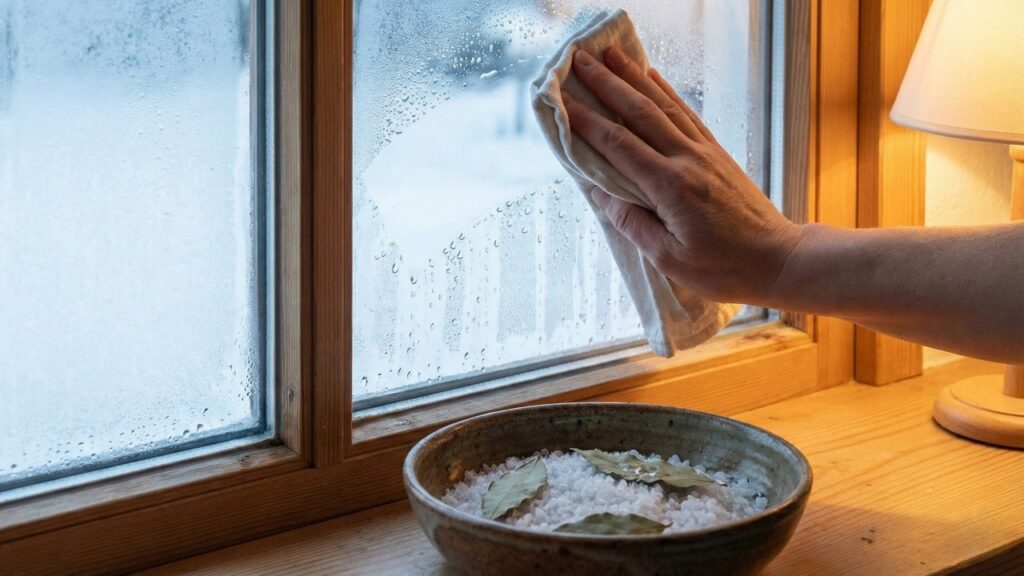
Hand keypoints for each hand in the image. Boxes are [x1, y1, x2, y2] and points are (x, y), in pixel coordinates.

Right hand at [566, 47, 803, 303]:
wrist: (776, 258)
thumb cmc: (722, 267)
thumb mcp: (669, 258)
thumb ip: (631, 222)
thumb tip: (600, 192)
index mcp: (670, 186)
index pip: (619, 145)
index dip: (587, 121)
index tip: (563, 101)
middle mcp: (687, 159)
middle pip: (639, 112)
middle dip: (607, 83)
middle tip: (579, 60)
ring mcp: (705, 152)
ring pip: (663, 105)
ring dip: (634, 77)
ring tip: (611, 55)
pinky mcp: (716, 153)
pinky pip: (685, 113)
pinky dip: (666, 92)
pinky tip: (652, 76)